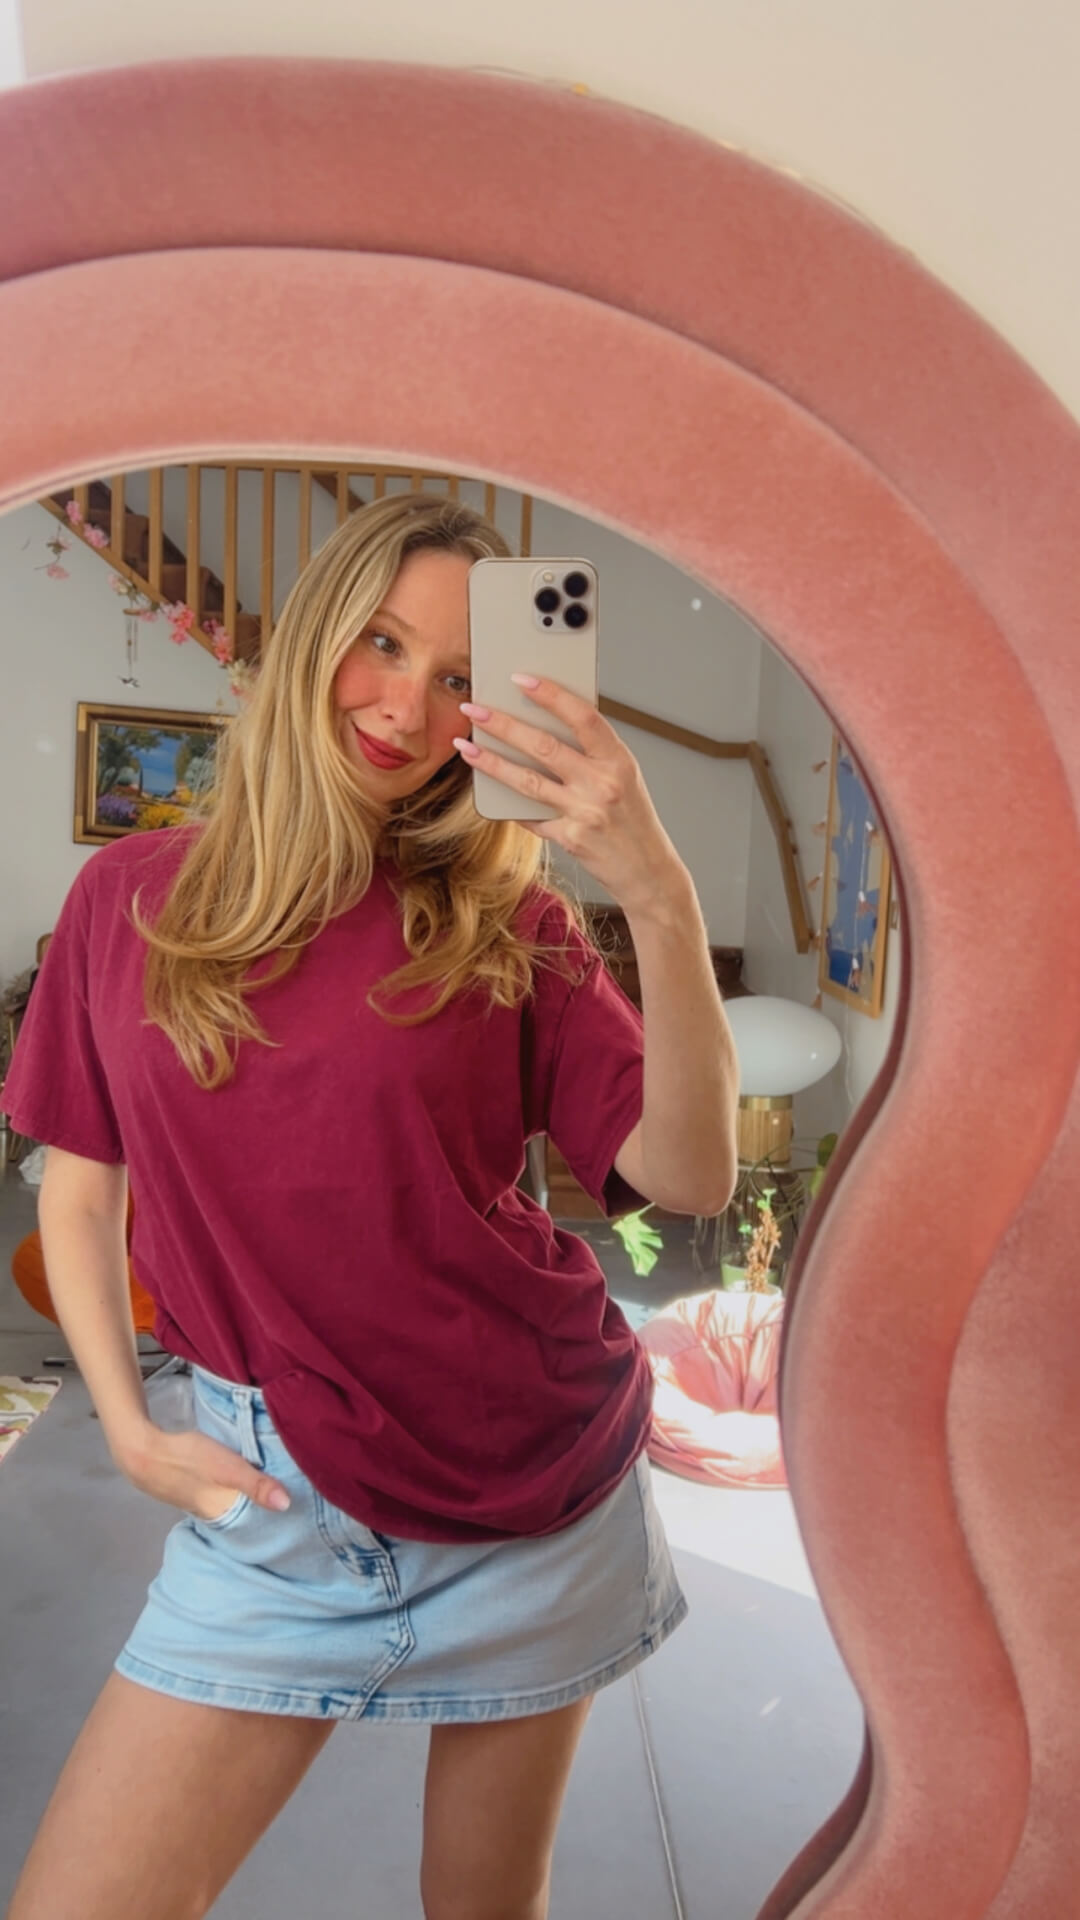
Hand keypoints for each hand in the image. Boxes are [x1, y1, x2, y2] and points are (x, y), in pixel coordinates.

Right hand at [114, 1422, 290, 1521]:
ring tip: (272, 1489)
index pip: (256, 1526)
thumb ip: (256, 1485)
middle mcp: (213, 1515)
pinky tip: (240, 1482)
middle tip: (291, 1501)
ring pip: (232, 1505)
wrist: (143, 1452)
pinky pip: (220, 1495)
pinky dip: (232, 1491)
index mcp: (223, 1514)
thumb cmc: (188, 1459)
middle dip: (264, 1511)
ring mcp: (200, 1504)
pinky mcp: (192, 1490)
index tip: (297, 1517)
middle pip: (245, 1516)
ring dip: (248, 1500)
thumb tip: (287, 1506)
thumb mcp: (227, 1468)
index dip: (275, 1521)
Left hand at [455, 677, 687, 915]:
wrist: (650, 873)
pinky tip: (489, 790)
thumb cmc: (636, 822)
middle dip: (503, 724)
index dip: (551, 695)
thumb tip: (548, 726)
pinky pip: (531, 816)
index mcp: (619, 761)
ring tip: (467, 747)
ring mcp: (585, 813)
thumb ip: (593, 754)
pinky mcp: (570, 839)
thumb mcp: (626, 778)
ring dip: (492, 762)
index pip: (583, 717)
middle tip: (475, 710)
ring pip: (527, 781)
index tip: (522, 680)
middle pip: (544, 746)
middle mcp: (603, 785)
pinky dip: (510, 804)